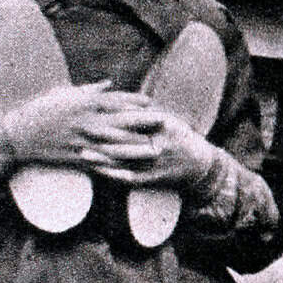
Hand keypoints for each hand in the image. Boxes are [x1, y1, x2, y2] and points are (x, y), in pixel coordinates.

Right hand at [0, 81, 158, 168]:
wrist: (19, 135)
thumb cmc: (41, 110)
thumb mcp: (64, 94)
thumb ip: (89, 90)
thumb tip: (108, 83)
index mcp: (83, 103)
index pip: (114, 100)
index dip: (134, 101)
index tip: (150, 102)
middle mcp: (86, 121)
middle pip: (121, 121)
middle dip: (143, 122)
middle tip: (163, 122)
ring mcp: (82, 141)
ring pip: (114, 145)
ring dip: (136, 148)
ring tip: (154, 149)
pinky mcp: (77, 158)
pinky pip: (100, 165)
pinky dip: (116, 170)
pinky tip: (130, 173)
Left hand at [85, 110, 220, 190]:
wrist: (198, 166)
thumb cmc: (181, 137)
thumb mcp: (169, 120)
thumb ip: (145, 112)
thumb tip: (119, 102)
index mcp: (164, 126)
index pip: (135, 120)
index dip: (114, 116)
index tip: (96, 111)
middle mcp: (159, 146)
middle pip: (126, 141)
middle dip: (103, 138)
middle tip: (84, 131)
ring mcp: (154, 165)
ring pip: (123, 162)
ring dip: (102, 158)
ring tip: (83, 153)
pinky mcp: (150, 180)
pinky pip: (128, 178)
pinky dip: (112, 174)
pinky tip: (98, 170)